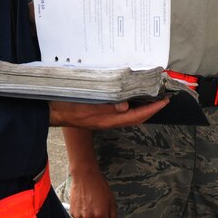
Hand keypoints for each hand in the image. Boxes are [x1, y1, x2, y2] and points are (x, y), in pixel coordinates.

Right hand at [49, 97, 166, 128]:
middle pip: (136, 117)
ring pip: (129, 115)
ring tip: (152, 97)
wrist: (52, 110)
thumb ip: (106, 107)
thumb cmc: (68, 107)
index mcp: (108, 120)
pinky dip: (130, 104)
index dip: (152, 109)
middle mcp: (109, 120)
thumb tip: (126, 106)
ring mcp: (104, 118)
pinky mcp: (100, 114)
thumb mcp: (87, 106)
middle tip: (163, 99)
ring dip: (142, 107)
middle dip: (151, 109)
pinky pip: (120, 111)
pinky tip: (131, 96)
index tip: (165, 102)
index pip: (136, 116)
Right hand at [68, 166, 117, 217]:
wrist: (84, 176)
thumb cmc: (97, 185)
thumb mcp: (111, 200)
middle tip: (98, 210)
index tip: (105, 216)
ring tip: (92, 206)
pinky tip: (86, 205)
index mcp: (100, 215)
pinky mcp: (73, 213)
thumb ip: (113, 214)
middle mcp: (89, 217)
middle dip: (98, 217)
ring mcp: (80, 216)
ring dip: (90, 216)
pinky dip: (83, 214)